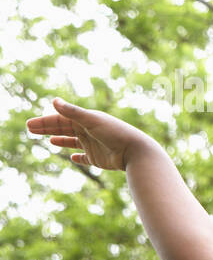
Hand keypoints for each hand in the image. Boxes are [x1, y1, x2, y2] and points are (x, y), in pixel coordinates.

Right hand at [26, 98, 156, 170]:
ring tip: (49, 141)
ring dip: (61, 140)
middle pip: (64, 128)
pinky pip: (86, 158)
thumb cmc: (115, 133)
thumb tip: (53, 101)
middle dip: (48, 128)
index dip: (45, 121)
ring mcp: (94, 145)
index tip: (29, 125)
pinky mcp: (99, 158)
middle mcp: (89, 131)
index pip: (61, 118)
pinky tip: (72, 158)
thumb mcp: (92, 121)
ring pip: (73, 142)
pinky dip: (78, 157)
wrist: (136, 151)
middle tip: (30, 129)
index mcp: (87, 120)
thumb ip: (72, 112)